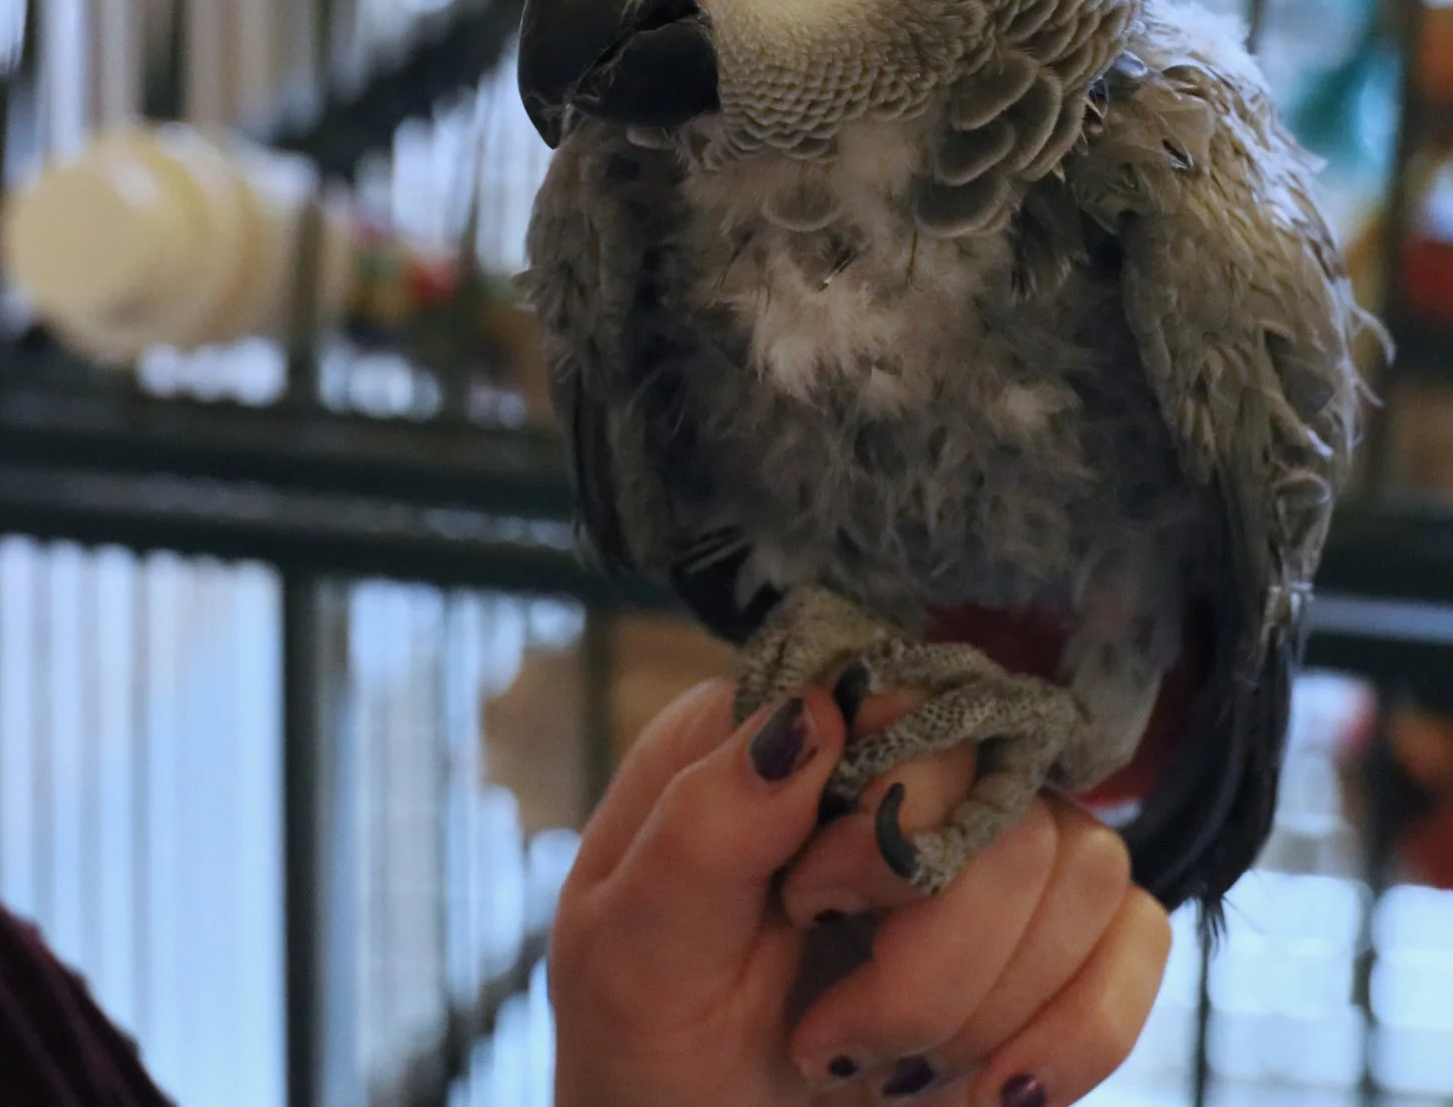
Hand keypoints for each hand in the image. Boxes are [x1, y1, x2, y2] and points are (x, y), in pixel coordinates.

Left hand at [547, 679, 1170, 1106]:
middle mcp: (891, 768)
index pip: (904, 701)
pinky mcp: (1051, 936)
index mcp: (772, 734)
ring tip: (876, 1067)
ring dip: (985, 1009)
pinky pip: (1140, 939)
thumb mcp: (630, 946)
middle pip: (1008, 804)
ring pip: (1087, 871)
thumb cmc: (645, 1039)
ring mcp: (981, 847)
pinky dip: (1070, 1037)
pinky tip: (980, 1090)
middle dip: (929, 959)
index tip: (809, 907)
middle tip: (825, 1036)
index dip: (886, 821)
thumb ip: (704, 827)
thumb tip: (813, 711)